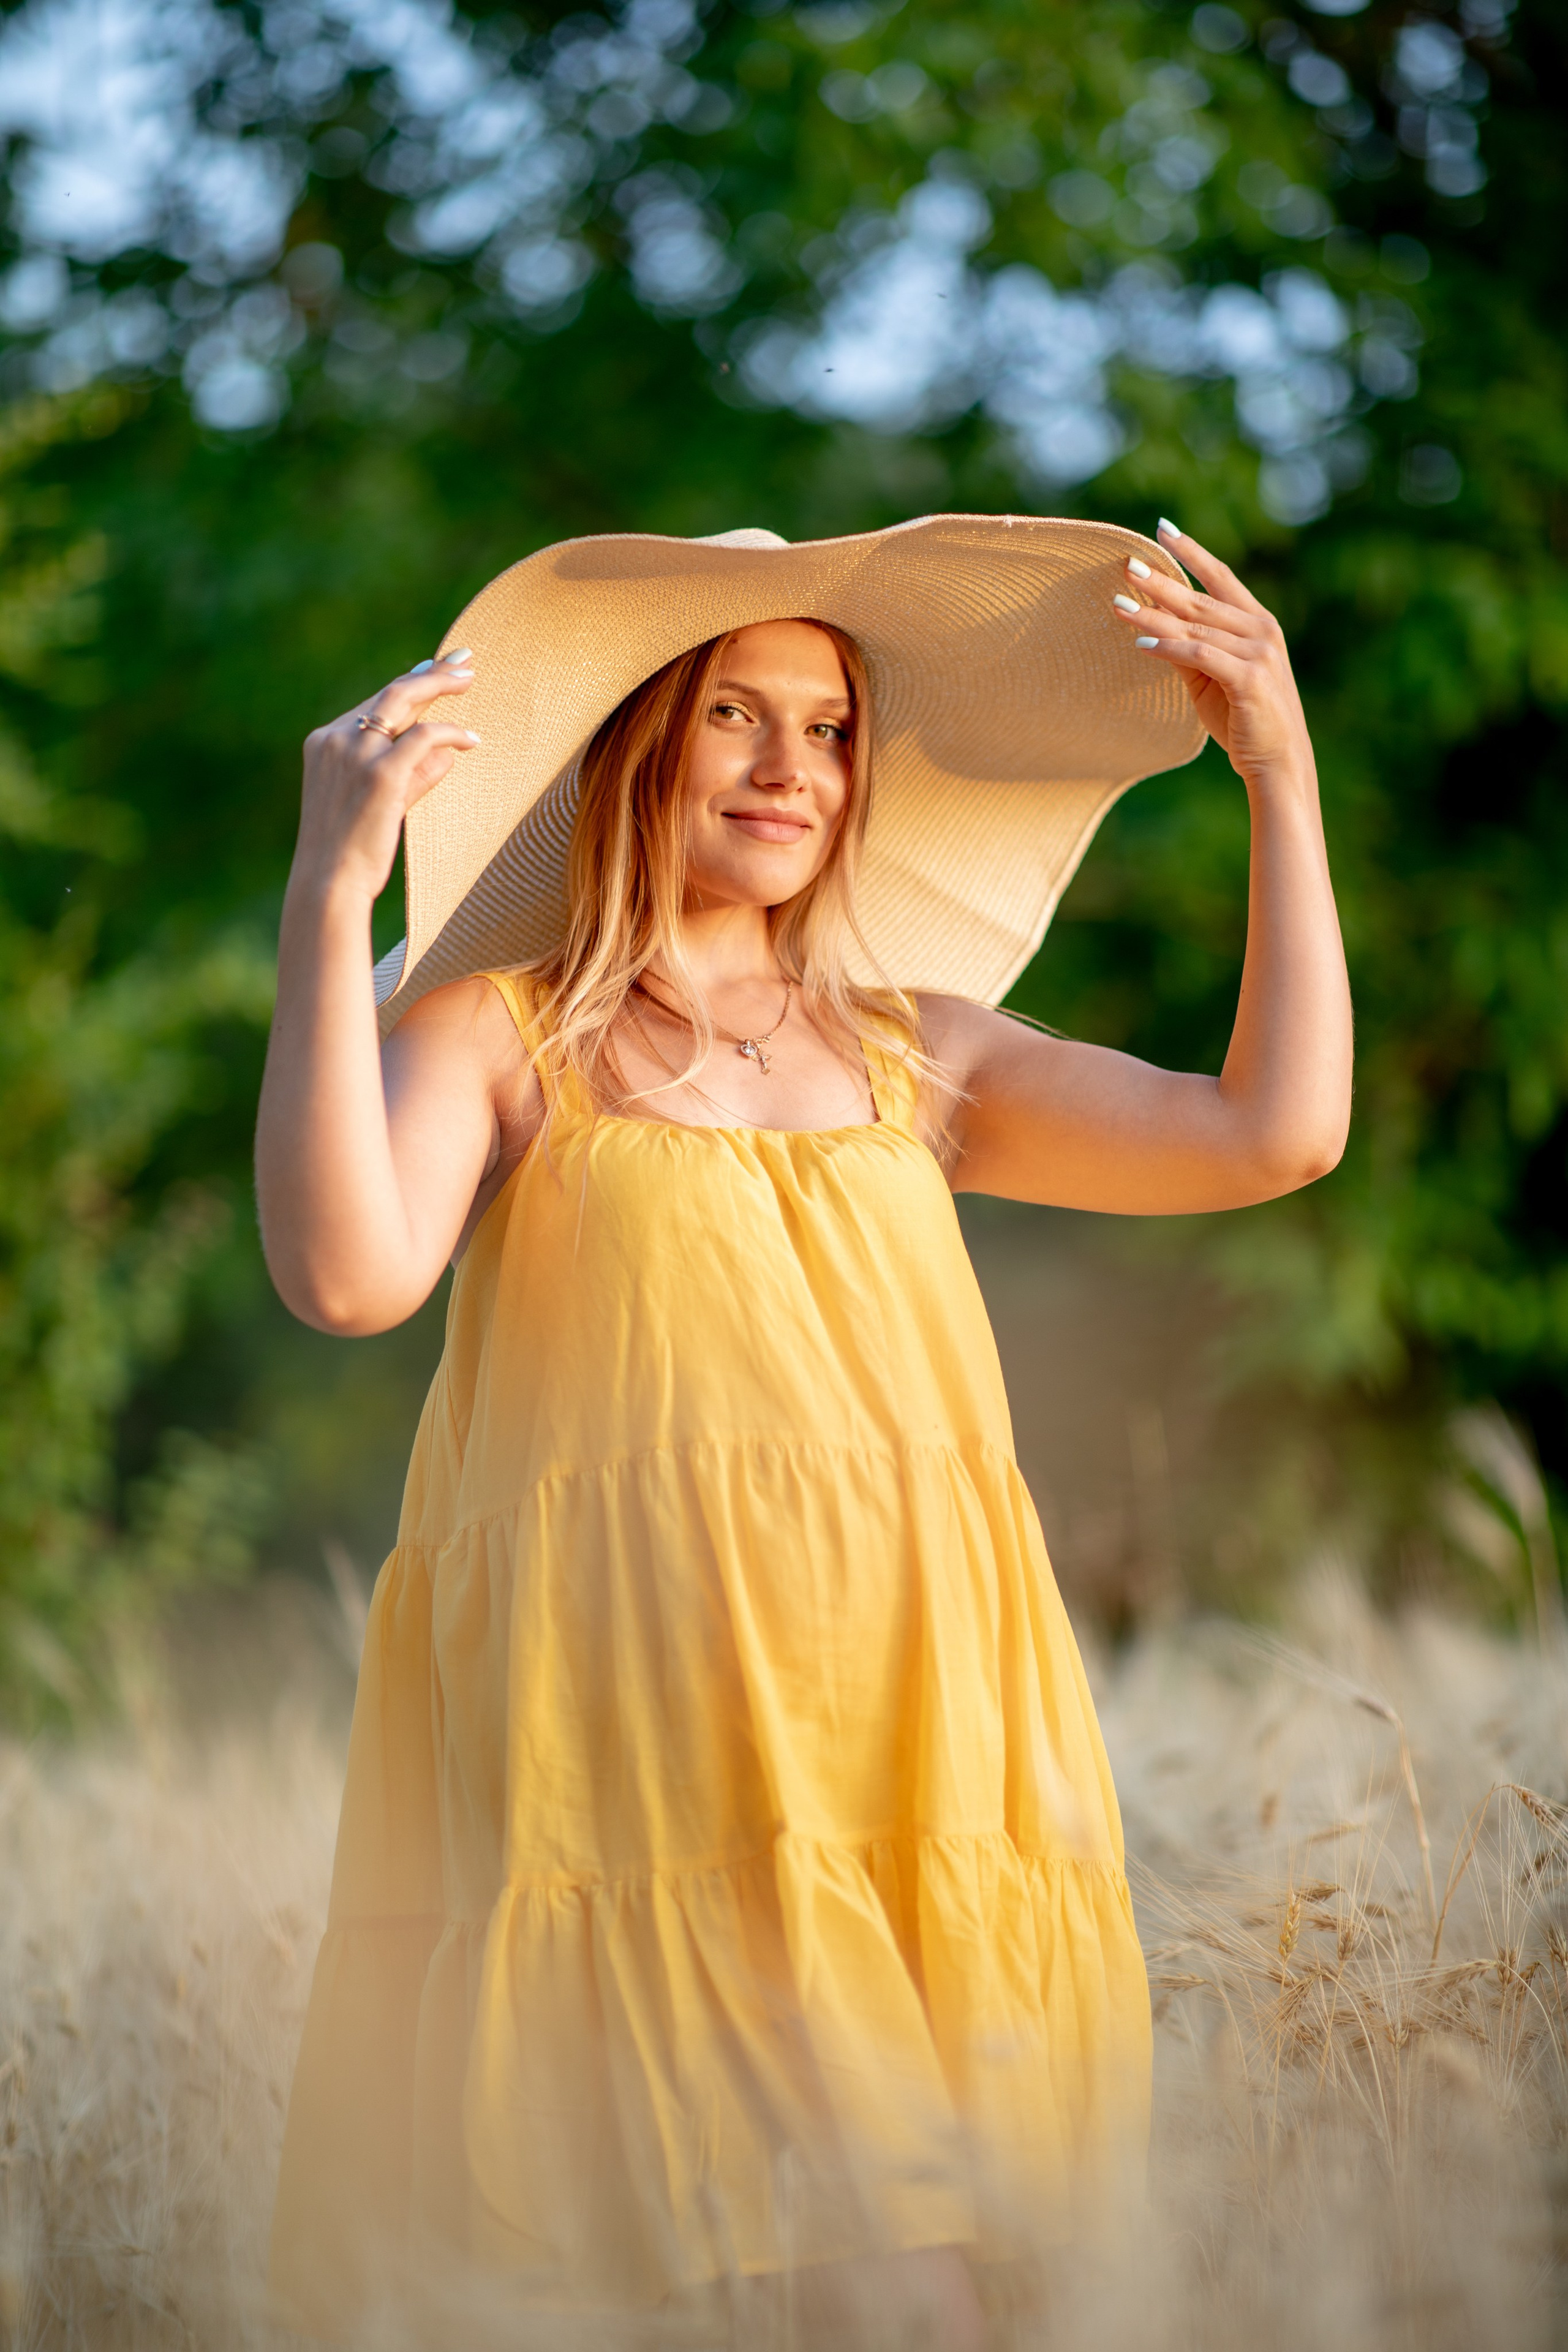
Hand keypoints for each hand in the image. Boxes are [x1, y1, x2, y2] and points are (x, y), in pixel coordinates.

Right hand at [292, 650, 479, 904]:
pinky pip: (425, 737)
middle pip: (390, 692)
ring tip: (469, 678)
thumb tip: (447, 753)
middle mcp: (336, 739)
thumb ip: (410, 774)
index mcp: (325, 742)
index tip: (433, 668)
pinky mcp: (380, 773)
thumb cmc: (350, 851)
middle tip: (463, 661)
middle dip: (429, 672)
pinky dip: (452, 732)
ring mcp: (356, 752)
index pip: (373, 703)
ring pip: (404, 701)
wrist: (328, 882)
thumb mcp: (377, 803)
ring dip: (440, 684)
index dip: (408, 683)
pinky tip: (472, 739)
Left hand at [1112, 521, 1313, 791]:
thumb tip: (1152, 624)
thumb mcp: (1211, 677)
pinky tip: (1140, 642)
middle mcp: (1261, 630)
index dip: (1192, 552)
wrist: (1277, 759)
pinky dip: (1169, 647)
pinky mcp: (1248, 678)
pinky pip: (1200, 655)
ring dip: (1154, 615)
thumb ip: (1189, 648)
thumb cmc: (1244, 717)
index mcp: (1257, 622)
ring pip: (1195, 626)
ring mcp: (1258, 653)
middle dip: (1161, 581)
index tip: (1162, 530)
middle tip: (1127, 564)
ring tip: (1118, 604)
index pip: (1220, 577)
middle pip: (1200, 599)